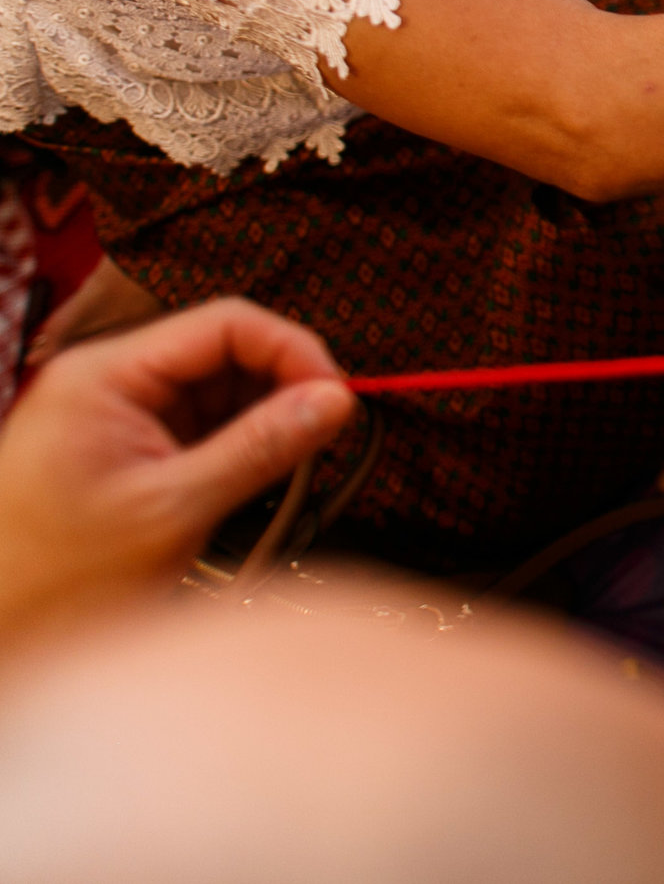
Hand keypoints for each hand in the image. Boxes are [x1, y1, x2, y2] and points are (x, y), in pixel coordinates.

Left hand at [0, 299, 354, 646]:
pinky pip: (205, 425)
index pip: (224, 324)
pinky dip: (241, 446)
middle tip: (326, 432)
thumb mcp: (174, 510)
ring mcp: (121, 414)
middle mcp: (111, 382)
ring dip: (265, 419)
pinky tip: (257, 478)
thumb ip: (260, 448)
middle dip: (282, 386)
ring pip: (221, 390)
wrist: (1, 632)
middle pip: (226, 352)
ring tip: (290, 465)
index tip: (337, 395)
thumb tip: (335, 401)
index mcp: (106, 376)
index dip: (292, 350)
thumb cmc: (57, 578)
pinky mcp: (132, 448)